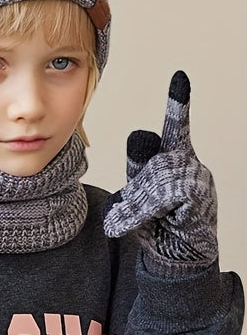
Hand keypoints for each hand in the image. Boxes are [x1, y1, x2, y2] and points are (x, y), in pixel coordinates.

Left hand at [103, 71, 216, 276]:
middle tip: (135, 212)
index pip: (176, 127)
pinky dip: (149, 209)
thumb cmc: (157, 225)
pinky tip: (159, 217)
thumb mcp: (136, 198)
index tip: (180, 77)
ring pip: (155, 179)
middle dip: (135, 190)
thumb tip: (138, 135)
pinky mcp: (198, 195)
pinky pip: (165, 194)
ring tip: (145, 219)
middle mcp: (187, 163)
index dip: (178, 103)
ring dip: (141, 203)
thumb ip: (135, 171)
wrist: (176, 257)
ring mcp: (196, 178)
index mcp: (171, 159)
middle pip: (149, 161)